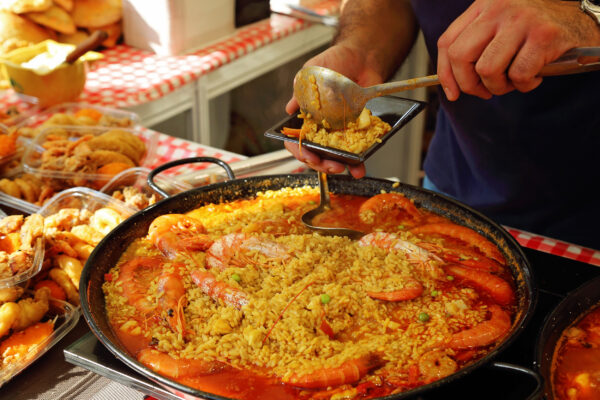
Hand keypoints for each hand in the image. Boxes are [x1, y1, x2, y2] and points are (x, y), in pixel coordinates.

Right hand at [284, 44, 382, 177]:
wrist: (361, 57)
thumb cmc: (333, 62)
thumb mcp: (311, 72)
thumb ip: (300, 91)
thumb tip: (289, 109)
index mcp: (306, 117)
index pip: (296, 141)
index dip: (300, 152)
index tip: (308, 155)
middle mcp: (320, 128)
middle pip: (315, 154)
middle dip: (321, 164)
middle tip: (330, 165)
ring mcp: (338, 132)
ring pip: (334, 157)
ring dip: (338, 167)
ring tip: (345, 169)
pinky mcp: (357, 132)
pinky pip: (356, 151)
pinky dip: (358, 162)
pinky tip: (360, 167)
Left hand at [437, 0, 599, 100]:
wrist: (581, 20)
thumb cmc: (535, 30)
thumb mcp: (499, 27)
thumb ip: (475, 46)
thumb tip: (452, 85)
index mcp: (483, 6)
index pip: (447, 42)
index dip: (445, 73)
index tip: (453, 92)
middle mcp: (499, 8)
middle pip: (460, 56)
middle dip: (468, 84)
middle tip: (484, 91)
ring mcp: (521, 20)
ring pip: (487, 69)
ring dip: (498, 86)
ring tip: (512, 81)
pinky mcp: (543, 35)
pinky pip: (518, 75)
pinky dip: (524, 85)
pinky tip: (534, 76)